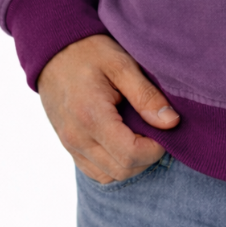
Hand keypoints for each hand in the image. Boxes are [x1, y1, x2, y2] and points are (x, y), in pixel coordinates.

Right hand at [38, 33, 179, 184]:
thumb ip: (146, 95)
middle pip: (122, 170)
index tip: (166, 129)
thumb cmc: (90, 52)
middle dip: (147, 157)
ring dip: (132, 163)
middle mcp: (76, 137)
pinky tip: (125, 140)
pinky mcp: (68, 146)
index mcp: (91, 116)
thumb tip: (171, 122)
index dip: (156, 149)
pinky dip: (115, 164)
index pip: (130, 155)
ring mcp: (69, 144)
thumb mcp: (122, 64)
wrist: (54, 51)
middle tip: (157, 130)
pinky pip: (95, 170)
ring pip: (109, 175)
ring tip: (141, 134)